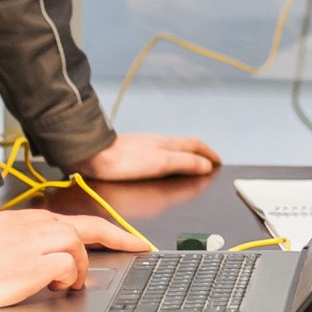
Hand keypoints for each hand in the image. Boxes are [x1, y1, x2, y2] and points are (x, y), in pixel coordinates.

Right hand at [0, 209, 150, 311]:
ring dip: (80, 264)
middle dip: (116, 235)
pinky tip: (57, 287)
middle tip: (138, 246)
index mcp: (19, 220)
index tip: (117, 237)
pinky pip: (67, 264)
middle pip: (83, 224)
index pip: (65, 220)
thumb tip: (42, 259)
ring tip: (70, 282)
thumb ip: (18, 243)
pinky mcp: (35, 262)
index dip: (95, 230)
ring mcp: (33, 241)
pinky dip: (69, 276)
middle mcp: (29, 225)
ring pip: (76, 242)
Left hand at [75, 133, 220, 180]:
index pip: (195, 145)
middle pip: (184, 145)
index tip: (218, 161)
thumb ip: (184, 163)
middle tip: (209, 163)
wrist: (93, 156)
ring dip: (185, 156)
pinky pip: (158, 155)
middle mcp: (157, 143)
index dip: (209, 153)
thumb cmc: (125, 160)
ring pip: (171, 149)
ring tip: (190, 165)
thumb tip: (206, 165)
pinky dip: (169, 161)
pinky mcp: (131, 155)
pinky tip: (162, 167)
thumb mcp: (161, 163)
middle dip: (199, 153)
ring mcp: (144, 148)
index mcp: (167, 144)